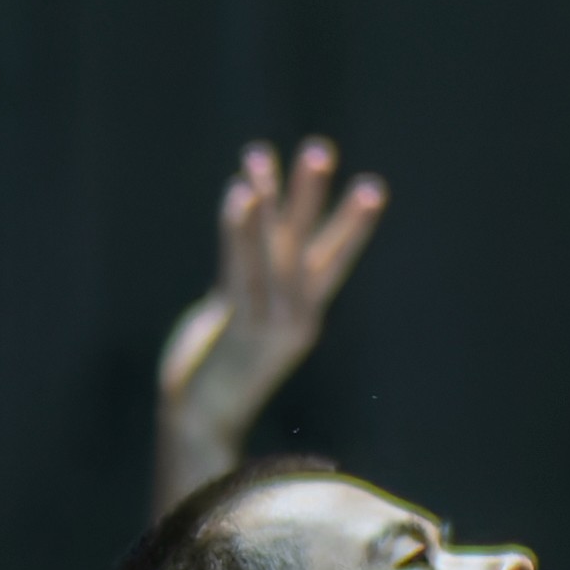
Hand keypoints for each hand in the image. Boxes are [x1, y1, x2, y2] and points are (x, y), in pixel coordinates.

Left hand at [153, 137, 385, 515]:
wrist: (198, 421)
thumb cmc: (214, 367)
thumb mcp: (234, 314)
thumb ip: (247, 279)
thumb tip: (245, 242)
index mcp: (302, 311)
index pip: (332, 258)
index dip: (350, 223)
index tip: (371, 187)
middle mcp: (297, 314)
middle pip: (307, 243)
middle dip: (311, 195)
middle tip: (319, 148)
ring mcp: (272, 321)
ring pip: (276, 250)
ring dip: (270, 200)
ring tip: (260, 157)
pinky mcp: (242, 327)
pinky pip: (241, 267)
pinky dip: (240, 229)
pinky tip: (239, 192)